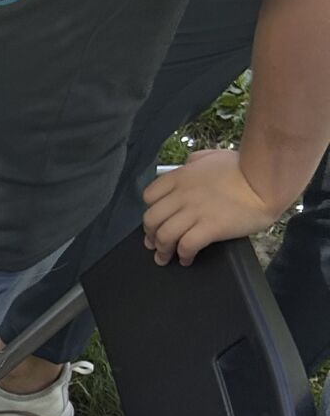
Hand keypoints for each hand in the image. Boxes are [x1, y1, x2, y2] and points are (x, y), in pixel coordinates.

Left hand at [141, 151, 278, 265]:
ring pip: (164, 236)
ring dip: (162, 250)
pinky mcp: (210, 227)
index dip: (150, 211)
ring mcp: (195, 212)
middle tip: (154, 245)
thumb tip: (187, 164)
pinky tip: (187, 259)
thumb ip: (195, 161)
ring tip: (165, 258)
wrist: (265, 181)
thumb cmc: (243, 168)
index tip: (155, 221)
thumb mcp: (213, 156)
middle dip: (150, 235)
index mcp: (181, 177)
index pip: (149, 197)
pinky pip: (186, 246)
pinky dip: (183, 256)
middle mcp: (183, 195)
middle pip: (152, 219)